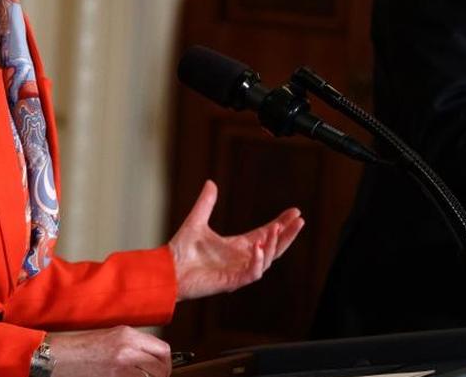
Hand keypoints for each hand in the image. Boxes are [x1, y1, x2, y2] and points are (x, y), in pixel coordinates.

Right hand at [49, 327, 169, 376]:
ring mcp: (121, 366)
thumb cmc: (82, 346)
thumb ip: (133, 343)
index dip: (167, 362)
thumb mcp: (112, 335)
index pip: (163, 349)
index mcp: (128, 334)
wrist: (60, 356)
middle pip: (160, 367)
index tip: (164, 368)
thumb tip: (151, 356)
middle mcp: (128, 349)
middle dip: (162, 375)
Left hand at [169, 180, 303, 300]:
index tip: (294, 212)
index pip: (265, 234)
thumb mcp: (196, 221)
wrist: (166, 270)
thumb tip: (210, 183)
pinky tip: (260, 246)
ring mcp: (238, 271)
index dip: (280, 224)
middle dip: (287, 235)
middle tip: (299, 221)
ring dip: (274, 245)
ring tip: (278, 229)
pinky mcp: (232, 281)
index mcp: (237, 247)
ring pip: (266, 260)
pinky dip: (258, 260)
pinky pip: (252, 273)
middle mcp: (241, 259)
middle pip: (273, 247)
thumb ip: (205, 203)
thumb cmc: (180, 251)